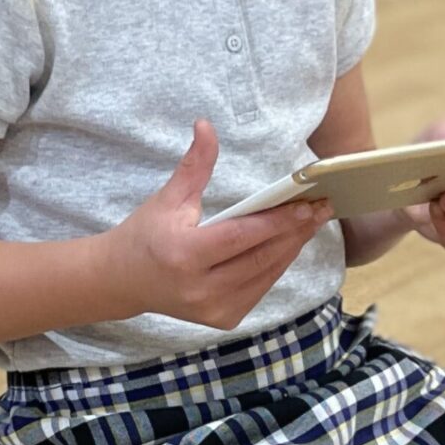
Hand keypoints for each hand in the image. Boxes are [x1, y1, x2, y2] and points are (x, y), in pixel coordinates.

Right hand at [106, 120, 334, 327]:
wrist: (122, 281)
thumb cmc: (146, 235)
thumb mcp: (168, 198)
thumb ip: (195, 165)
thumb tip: (206, 125)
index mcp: (184, 254)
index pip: (241, 237)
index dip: (277, 221)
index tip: (307, 205)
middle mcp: (200, 288)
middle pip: (261, 257)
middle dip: (295, 232)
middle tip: (321, 209)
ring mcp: (213, 309)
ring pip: (265, 275)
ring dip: (291, 249)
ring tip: (311, 223)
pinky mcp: (222, 319)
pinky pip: (259, 289)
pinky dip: (275, 266)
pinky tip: (288, 245)